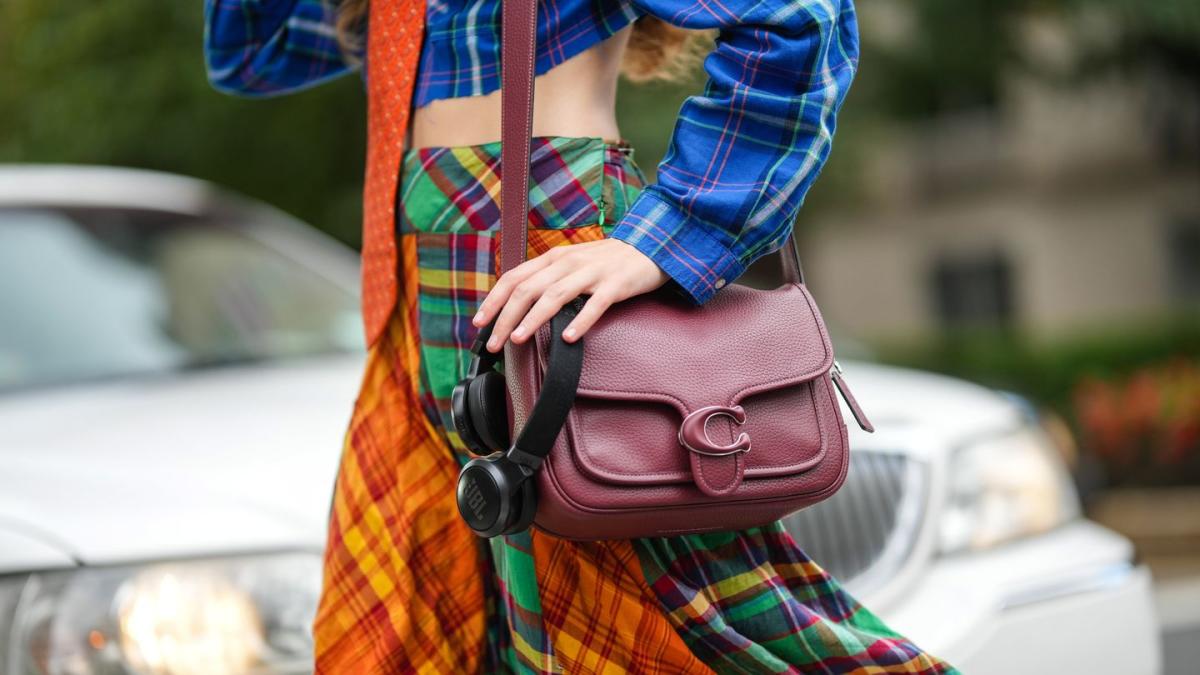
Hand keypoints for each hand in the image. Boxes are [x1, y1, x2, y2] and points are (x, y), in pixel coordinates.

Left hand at [472, 238, 668, 351]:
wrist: (651, 246)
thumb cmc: (609, 261)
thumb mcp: (573, 264)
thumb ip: (549, 279)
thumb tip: (520, 305)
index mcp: (554, 258)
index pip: (514, 277)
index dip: (493, 300)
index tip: (479, 323)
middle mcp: (568, 262)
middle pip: (527, 289)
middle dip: (505, 317)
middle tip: (493, 343)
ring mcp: (592, 272)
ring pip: (554, 295)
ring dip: (532, 319)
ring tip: (518, 339)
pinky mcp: (616, 284)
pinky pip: (595, 304)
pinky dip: (580, 321)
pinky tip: (569, 339)